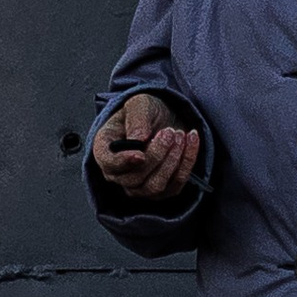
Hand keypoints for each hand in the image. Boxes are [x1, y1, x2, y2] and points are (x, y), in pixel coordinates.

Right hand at [91, 90, 202, 205]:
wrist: (163, 121)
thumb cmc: (144, 114)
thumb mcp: (139, 105)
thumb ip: (137, 118)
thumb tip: (138, 138)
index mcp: (105, 150)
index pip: (108, 164)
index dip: (122, 162)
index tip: (140, 154)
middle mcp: (118, 174)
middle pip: (134, 178)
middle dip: (156, 155)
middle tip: (169, 132)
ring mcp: (139, 187)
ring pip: (155, 186)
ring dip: (172, 161)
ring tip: (180, 135)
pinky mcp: (161, 192)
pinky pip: (175, 185)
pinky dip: (187, 162)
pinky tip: (191, 140)